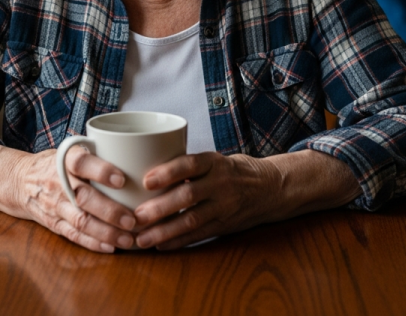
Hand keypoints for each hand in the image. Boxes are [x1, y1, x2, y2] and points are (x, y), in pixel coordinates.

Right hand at [11, 147, 138, 252]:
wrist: (20, 180)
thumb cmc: (56, 162)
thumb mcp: (70, 149)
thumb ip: (95, 152)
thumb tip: (136, 153)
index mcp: (64, 159)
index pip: (81, 162)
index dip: (100, 171)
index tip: (121, 180)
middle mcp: (58, 182)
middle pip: (84, 197)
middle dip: (110, 211)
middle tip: (133, 219)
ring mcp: (55, 205)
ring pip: (81, 221)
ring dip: (106, 232)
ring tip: (128, 238)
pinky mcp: (53, 223)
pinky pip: (73, 235)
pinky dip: (93, 243)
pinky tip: (111, 247)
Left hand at [131, 152, 284, 250]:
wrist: (268, 188)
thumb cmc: (229, 170)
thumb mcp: (213, 159)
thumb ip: (186, 166)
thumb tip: (144, 169)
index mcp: (215, 162)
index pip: (190, 164)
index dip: (168, 172)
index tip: (146, 180)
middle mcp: (221, 184)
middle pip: (189, 196)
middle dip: (161, 208)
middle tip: (136, 215)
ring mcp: (224, 207)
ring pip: (192, 220)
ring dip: (165, 231)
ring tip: (142, 238)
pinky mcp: (224, 226)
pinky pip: (199, 236)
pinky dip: (178, 242)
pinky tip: (159, 246)